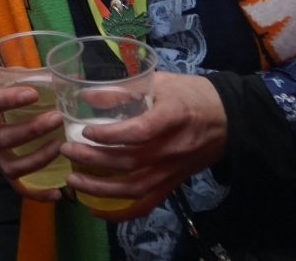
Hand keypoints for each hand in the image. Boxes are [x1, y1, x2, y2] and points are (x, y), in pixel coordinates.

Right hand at [0, 69, 65, 201]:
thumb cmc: (5, 85)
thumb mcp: (14, 75)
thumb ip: (38, 76)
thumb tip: (76, 76)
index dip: (9, 100)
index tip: (34, 94)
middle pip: (2, 137)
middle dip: (32, 130)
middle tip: (58, 118)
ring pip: (10, 165)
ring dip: (37, 158)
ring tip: (60, 146)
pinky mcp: (2, 169)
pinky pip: (17, 186)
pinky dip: (36, 193)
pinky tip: (57, 193)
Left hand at [60, 71, 226, 220]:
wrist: (229, 118)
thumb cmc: (192, 94)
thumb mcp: (161, 82)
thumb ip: (125, 89)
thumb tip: (86, 96)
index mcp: (172, 117)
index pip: (139, 132)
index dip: (110, 134)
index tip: (85, 130)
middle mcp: (172, 148)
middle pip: (130, 162)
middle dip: (93, 159)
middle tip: (66, 150)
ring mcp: (173, 170)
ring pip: (135, 188)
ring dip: (100, 188)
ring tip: (73, 180)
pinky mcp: (173, 183)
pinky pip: (147, 204)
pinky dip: (121, 212)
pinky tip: (97, 210)